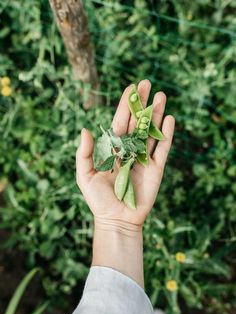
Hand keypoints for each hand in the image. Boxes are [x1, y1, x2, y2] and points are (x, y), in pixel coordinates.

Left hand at [76, 80, 174, 226]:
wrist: (116, 220)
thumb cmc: (98, 200)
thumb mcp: (85, 176)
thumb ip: (84, 154)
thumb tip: (85, 130)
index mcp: (113, 149)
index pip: (120, 122)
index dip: (125, 105)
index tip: (131, 87)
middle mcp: (130, 150)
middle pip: (137, 123)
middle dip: (142, 103)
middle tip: (147, 83)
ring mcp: (144, 159)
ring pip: (151, 132)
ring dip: (156, 114)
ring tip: (161, 96)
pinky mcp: (156, 169)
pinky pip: (163, 149)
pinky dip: (167, 135)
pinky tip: (169, 119)